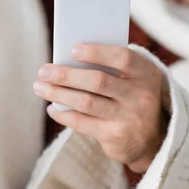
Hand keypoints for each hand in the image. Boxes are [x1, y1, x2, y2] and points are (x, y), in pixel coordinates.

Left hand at [33, 45, 165, 173]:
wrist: (149, 139)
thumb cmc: (130, 97)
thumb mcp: (132, 80)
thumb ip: (110, 68)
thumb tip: (67, 60)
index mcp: (146, 74)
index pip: (123, 58)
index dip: (97, 52)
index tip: (72, 49)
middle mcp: (141, 96)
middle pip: (98, 81)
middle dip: (67, 75)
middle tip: (43, 71)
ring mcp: (129, 118)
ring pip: (86, 102)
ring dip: (58, 94)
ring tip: (39, 87)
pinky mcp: (115, 136)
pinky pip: (82, 122)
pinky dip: (63, 114)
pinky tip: (52, 107)